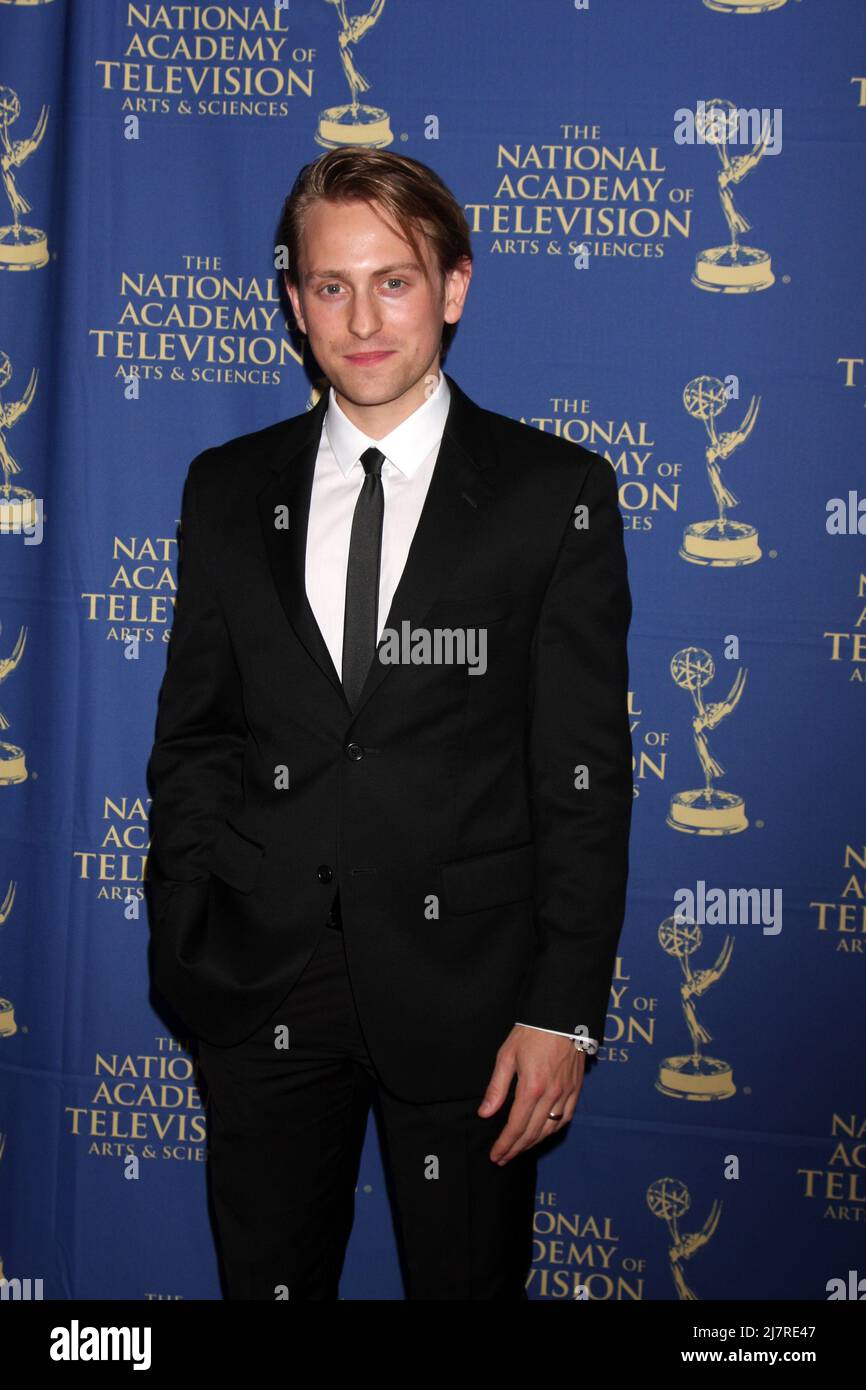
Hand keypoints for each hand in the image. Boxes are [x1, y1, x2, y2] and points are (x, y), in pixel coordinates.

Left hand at [478, 1025, 585, 1164]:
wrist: (561, 1016)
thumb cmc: (531, 1033)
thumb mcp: (506, 1056)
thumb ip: (496, 1088)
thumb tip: (485, 1113)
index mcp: (531, 1088)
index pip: (515, 1127)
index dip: (504, 1145)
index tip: (495, 1156)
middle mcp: (551, 1096)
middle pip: (532, 1133)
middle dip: (516, 1149)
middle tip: (503, 1158)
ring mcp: (566, 1094)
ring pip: (550, 1130)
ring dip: (533, 1144)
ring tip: (519, 1149)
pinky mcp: (576, 1089)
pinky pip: (566, 1118)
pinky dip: (553, 1131)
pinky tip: (543, 1134)